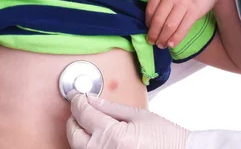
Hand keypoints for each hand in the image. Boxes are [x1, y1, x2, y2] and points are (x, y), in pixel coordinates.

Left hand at [67, 95, 188, 148]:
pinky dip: (89, 146)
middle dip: (74, 119)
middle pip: (74, 134)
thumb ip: (110, 108)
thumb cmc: (166, 138)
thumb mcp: (138, 115)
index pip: (84, 114)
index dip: (78, 101)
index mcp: (114, 136)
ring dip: (79, 134)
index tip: (77, 96)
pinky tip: (95, 138)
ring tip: (89, 122)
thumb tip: (91, 99)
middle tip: (81, 108)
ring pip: (78, 148)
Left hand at [146, 0, 225, 48]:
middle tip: (152, 42)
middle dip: (153, 34)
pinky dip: (176, 38)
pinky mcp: (194, 10)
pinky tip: (172, 44)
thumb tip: (150, 23)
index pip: (150, 10)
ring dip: (163, 38)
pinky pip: (183, 28)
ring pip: (170, 26)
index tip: (148, 32)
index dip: (147, 24)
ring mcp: (183, 2)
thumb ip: (159, 0)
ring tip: (161, 45)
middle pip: (158, 20)